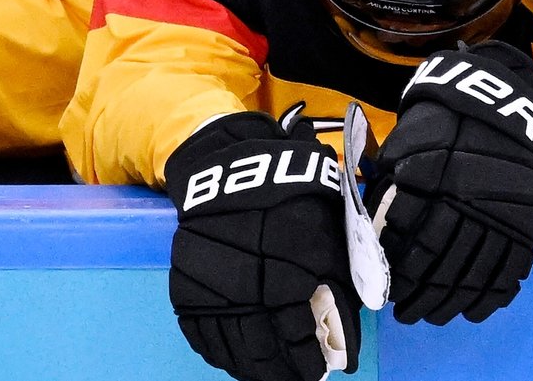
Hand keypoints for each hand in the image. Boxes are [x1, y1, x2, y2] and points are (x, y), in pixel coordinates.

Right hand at [165, 109, 359, 380]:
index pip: (299, 343)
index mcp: (287, 280)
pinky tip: (236, 360)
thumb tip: (347, 342)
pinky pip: (201, 337)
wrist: (234, 173)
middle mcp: (245, 294)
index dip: (310, 365)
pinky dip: (220, 355)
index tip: (321, 373)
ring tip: (269, 374)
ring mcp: (211, 294)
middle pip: (263, 354)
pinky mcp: (186, 290)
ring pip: (231, 351)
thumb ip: (341, 290)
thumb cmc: (293, 202)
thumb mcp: (330, 239)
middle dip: (283, 374)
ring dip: (252, 370)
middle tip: (296, 379)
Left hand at [365, 40, 532, 324]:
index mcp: (433, 184)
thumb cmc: (444, 126)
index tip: (385, 290)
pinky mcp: (524, 227)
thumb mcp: (405, 142)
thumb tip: (366, 223)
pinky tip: (472, 311)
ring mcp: (498, 219)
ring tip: (432, 316)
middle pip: (439, 266)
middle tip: (404, 314)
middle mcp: (465, 206)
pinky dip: (490, 297)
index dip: (397, 273)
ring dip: (449, 302)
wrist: (505, 113)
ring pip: (471, 275)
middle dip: (418, 296)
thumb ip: (387, 182)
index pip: (411, 242)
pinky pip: (508, 272)